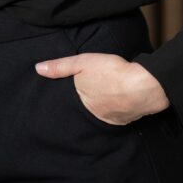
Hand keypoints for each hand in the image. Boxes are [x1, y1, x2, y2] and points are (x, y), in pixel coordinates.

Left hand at [35, 52, 169, 125]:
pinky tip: (118, 103)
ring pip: (103, 115)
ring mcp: (113, 120)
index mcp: (82, 105)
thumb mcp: (82, 63)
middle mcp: (96, 117)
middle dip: (84, 108)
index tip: (64, 102)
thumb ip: (61, 67)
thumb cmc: (112, 73)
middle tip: (86, 99)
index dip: (67, 103)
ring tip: (101, 101)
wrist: (144, 85)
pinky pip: (119, 116)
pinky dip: (117, 110)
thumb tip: (38, 69)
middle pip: (87, 112)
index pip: (69, 107)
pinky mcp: (128, 119)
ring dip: (102, 109)